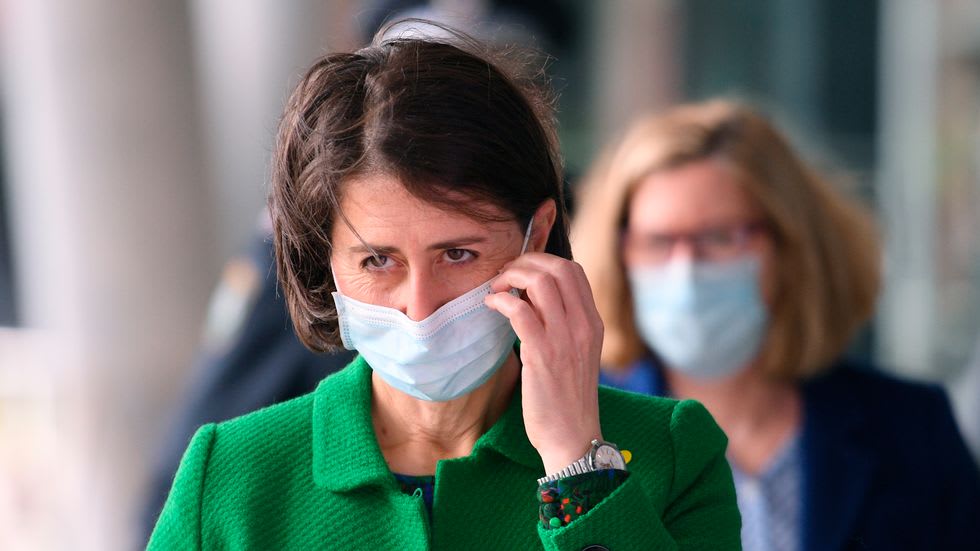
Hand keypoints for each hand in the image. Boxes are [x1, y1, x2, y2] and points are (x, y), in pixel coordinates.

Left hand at [485, 252, 603, 474]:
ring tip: (496, 290)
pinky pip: (519, 310)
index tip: (521, 272)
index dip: (543, 261)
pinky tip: (491, 307)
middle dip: (525, 262)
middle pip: (557, 267)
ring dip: (510, 277)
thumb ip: (562, 325)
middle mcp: (583, 326)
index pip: (573, 270)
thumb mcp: (575, 354)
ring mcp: (565, 339)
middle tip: (504, 277)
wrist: (572, 436)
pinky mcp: (542, 354)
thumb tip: (530, 298)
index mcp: (593, 323)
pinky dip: (500, 300)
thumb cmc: (566, 398)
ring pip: (540, 281)